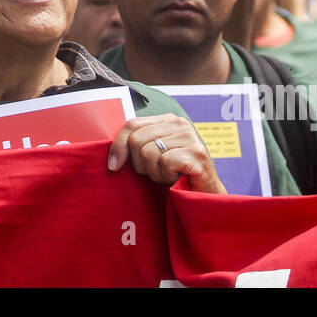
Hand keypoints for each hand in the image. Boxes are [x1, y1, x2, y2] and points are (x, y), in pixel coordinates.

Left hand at [107, 115, 226, 192]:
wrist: (204, 196)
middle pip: (137, 140)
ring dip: (155, 172)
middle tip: (154, 174)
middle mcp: (180, 124)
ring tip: (167, 176)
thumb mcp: (153, 157)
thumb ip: (138, 146)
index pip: (132, 124)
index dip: (118, 146)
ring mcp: (190, 137)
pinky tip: (176, 178)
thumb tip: (112, 157)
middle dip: (140, 164)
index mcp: (167, 120)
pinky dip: (166, 175)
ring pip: (149, 152)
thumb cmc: (176, 177)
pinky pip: (165, 162)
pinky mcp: (197, 153)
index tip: (113, 166)